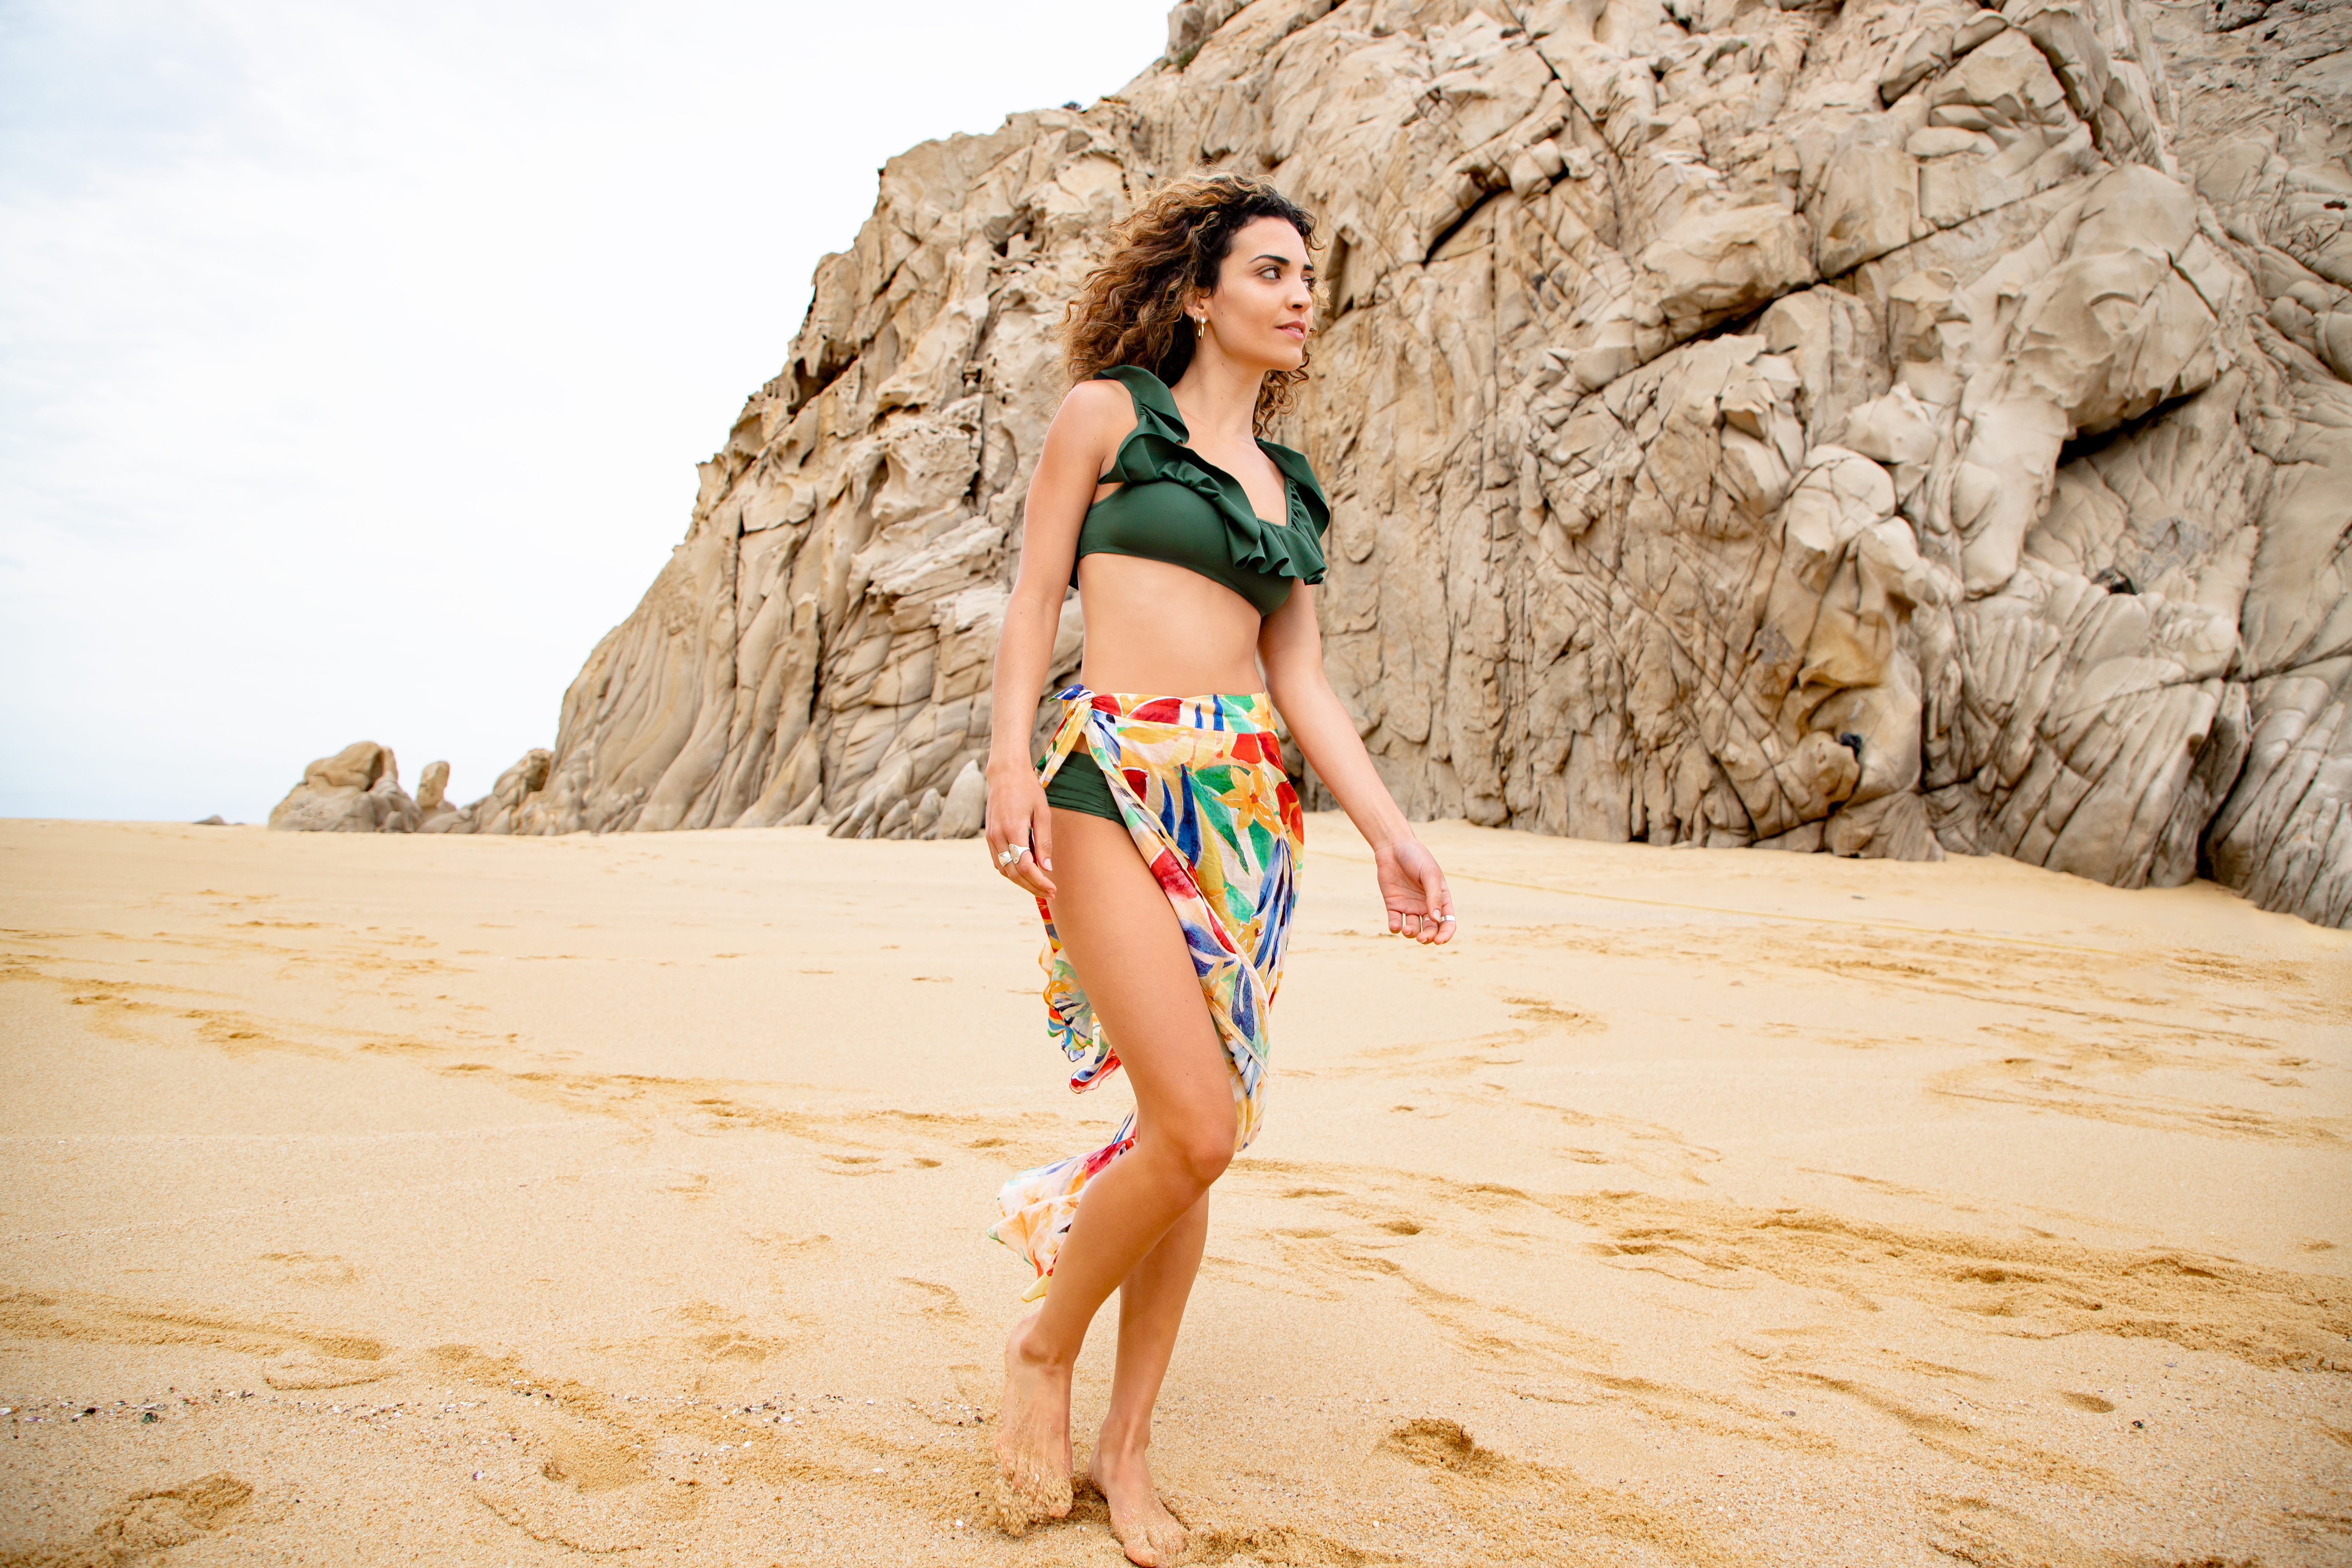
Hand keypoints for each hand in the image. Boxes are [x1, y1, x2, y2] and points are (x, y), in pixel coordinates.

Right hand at [984, 768, 1057, 899]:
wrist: (1005, 774)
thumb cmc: (1027, 790)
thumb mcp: (1042, 813)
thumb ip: (1044, 842)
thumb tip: (1047, 868)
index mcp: (1013, 830)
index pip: (1026, 867)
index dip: (1039, 882)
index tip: (1053, 889)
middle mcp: (998, 837)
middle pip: (1014, 873)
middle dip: (1032, 887)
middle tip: (1049, 894)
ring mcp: (990, 838)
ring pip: (1004, 870)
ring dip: (1021, 882)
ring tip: (1039, 887)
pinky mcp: (988, 836)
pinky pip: (998, 862)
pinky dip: (1011, 872)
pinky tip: (1024, 873)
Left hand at [1376, 837, 1454, 943]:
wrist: (1393, 847)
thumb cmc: (1416, 857)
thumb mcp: (1429, 874)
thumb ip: (1434, 895)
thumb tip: (1437, 919)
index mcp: (1441, 898)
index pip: (1447, 922)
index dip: (1445, 934)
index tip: (1439, 941)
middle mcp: (1426, 905)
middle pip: (1431, 929)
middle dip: (1428, 937)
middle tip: (1422, 938)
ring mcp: (1409, 906)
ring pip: (1413, 929)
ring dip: (1411, 934)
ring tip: (1406, 929)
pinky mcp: (1394, 905)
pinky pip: (1396, 922)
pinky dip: (1396, 927)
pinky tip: (1396, 926)